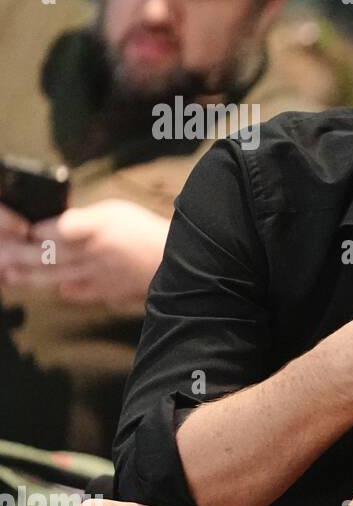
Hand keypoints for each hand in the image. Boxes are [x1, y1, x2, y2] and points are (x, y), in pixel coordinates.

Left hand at [0, 198, 168, 306]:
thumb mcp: (113, 211)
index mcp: (91, 233)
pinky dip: (68, 293)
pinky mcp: (113, 291)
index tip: (11, 232)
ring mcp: (100, 279)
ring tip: (9, 276)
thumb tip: (52, 227)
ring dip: (30, 278)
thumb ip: (80, 219)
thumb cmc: (148, 231)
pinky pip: (84, 294)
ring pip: (57, 279)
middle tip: (0, 257)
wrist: (182, 259)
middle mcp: (90, 258)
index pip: (48, 234)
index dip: (25, 234)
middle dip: (17, 258)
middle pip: (45, 259)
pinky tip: (60, 291)